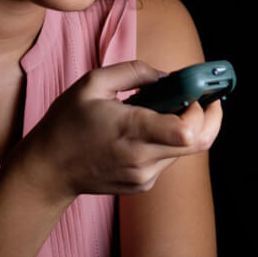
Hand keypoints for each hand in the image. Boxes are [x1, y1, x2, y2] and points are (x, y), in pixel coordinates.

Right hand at [17, 61, 222, 201]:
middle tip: (205, 96)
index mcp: (131, 131)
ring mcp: (144, 176)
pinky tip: (145, 129)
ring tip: (160, 110)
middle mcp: (142, 159)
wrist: (48, 170)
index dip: (202, 110)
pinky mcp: (143, 185)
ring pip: (185, 151)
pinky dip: (166, 141)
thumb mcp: (92, 83)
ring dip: (183, 127)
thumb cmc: (66, 123)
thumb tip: (166, 76)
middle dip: (208, 117)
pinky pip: (168, 159)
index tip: (198, 92)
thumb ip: (133, 71)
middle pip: (199, 142)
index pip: (186, 131)